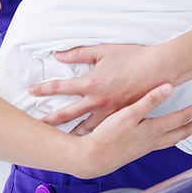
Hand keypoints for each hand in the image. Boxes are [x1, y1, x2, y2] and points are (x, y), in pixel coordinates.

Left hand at [30, 43, 169, 133]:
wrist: (160, 69)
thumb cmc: (133, 57)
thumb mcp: (104, 50)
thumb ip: (79, 53)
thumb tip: (59, 55)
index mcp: (91, 82)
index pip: (60, 87)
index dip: (44, 89)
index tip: (31, 91)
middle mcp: (97, 100)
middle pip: (67, 114)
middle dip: (50, 120)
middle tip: (36, 127)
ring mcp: (109, 111)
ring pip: (85, 128)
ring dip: (70, 135)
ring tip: (58, 142)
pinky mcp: (122, 115)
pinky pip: (104, 129)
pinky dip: (93, 136)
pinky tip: (88, 142)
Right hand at [75, 84, 191, 178]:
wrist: (92, 158)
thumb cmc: (107, 137)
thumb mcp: (128, 114)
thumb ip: (149, 100)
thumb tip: (169, 87)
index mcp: (154, 130)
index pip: (182, 118)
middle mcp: (154, 140)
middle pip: (183, 132)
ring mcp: (147, 147)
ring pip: (173, 139)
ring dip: (185, 131)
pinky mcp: (138, 150)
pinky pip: (162, 143)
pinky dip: (170, 137)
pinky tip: (165, 135)